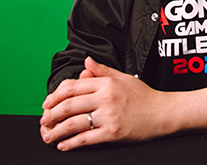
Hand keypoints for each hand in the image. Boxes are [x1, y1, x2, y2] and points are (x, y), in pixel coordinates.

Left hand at [40, 56, 170, 150]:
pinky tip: (63, 145)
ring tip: (48, 136)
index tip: (46, 103)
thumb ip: (102, 71)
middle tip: (43, 121)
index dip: (55, 96)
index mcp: (106, 83)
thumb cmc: (144, 96)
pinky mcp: (112, 133)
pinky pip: (85, 139)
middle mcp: (106, 98)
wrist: (163, 113)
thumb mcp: (123, 78)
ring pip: (73, 124)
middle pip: (68, 105)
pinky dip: (70, 143)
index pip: (72, 87)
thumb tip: (85, 62)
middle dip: (50, 115)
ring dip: (56, 132)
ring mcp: (109, 116)